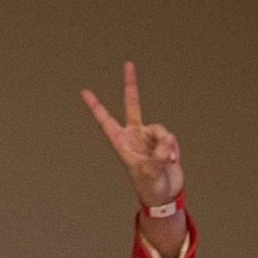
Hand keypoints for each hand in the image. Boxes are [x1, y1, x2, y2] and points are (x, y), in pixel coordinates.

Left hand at [82, 61, 183, 209]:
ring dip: (164, 145)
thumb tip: (166, 142)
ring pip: (160, 129)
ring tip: (165, 160)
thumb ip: (156, 156)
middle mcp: (135, 135)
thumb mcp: (148, 174)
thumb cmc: (149, 187)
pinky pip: (170, 138)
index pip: (106, 121)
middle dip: (131, 84)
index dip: (96, 107)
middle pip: (132, 105)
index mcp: (121, 143)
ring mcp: (150, 136)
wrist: (165, 194)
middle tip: (128, 64)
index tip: (85, 92)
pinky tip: (171, 161)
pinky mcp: (165, 140)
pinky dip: (172, 149)